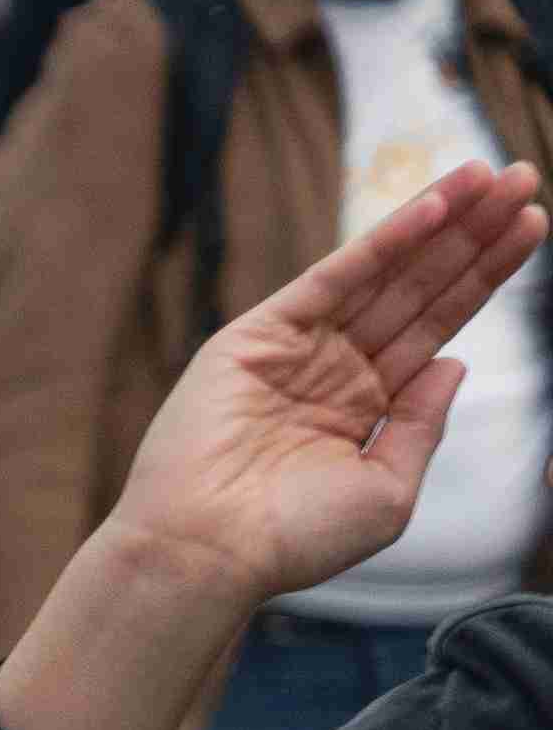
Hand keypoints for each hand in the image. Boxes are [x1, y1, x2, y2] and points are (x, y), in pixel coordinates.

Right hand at [97, 158, 547, 614]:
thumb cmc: (290, 540)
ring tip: (495, 176)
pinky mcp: (258, 335)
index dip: (484, 276)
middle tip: (525, 179)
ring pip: (386, 273)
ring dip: (441, 222)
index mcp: (362, 406)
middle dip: (474, 235)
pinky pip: (334, 277)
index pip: (436, 326)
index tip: (531, 228)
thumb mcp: (387, 490)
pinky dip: (385, 241)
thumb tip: (453, 363)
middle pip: (419, 287)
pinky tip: (436, 207)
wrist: (209, 553)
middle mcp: (332, 369)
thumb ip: (422, 426)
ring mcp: (296, 348)